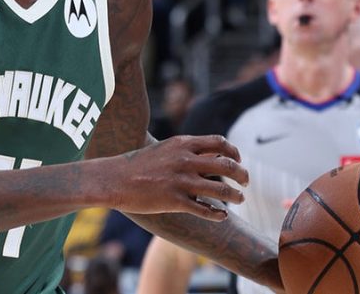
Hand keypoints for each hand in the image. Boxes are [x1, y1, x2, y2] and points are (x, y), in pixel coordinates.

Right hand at [111, 135, 247, 219]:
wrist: (115, 179)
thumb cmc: (138, 164)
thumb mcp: (164, 149)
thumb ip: (186, 150)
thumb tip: (207, 153)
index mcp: (183, 144)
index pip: (220, 143)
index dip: (234, 152)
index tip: (238, 160)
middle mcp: (185, 161)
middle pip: (227, 165)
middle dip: (242, 174)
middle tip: (245, 182)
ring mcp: (181, 181)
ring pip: (221, 189)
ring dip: (235, 195)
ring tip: (240, 198)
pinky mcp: (175, 201)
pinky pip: (205, 209)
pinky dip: (218, 214)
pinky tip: (222, 216)